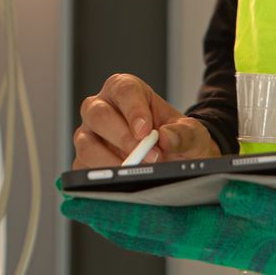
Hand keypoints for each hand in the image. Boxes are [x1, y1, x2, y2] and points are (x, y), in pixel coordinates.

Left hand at [58, 181, 275, 274]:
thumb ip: (263, 204)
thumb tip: (227, 190)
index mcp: (221, 236)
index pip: (153, 225)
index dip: (111, 212)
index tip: (75, 201)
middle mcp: (212, 237)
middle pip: (147, 226)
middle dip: (107, 212)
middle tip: (70, 196)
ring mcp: (220, 233)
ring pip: (161, 223)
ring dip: (128, 210)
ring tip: (97, 194)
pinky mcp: (231, 226)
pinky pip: (181, 220)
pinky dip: (156, 209)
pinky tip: (146, 196)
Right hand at [73, 72, 219, 167]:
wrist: (177, 161)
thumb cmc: (177, 140)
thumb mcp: (192, 133)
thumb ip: (184, 133)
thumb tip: (165, 137)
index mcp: (126, 91)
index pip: (123, 91)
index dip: (133, 110)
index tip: (145, 131)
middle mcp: (102, 109)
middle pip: (98, 114)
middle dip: (123, 138)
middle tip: (148, 156)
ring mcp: (90, 134)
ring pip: (86, 143)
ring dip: (111, 161)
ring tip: (135, 173)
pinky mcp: (85, 160)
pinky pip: (83, 169)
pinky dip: (101, 179)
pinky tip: (121, 183)